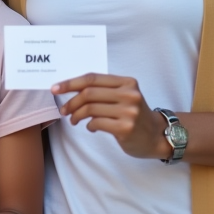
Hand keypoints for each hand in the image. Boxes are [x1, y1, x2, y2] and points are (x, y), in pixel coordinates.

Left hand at [52, 73, 169, 159]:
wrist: (157, 136)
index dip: (71, 82)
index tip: (55, 88)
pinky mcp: (125, 128)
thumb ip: (103, 90)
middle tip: (63, 110)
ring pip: (90, 109)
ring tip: (73, 120)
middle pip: (89, 93)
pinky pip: (96, 123)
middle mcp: (129, 95)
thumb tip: (71, 88)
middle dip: (71, 101)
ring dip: (76, 115)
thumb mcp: (124, 96)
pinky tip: (91, 127)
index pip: (92, 78)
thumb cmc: (134, 114)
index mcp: (127, 82)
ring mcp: (129, 112)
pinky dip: (89, 125)